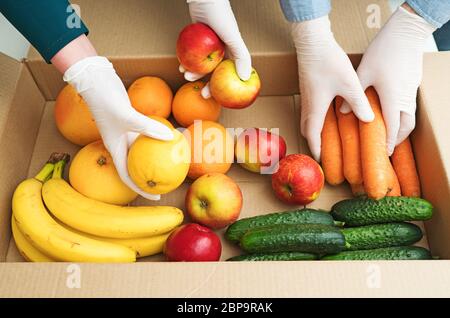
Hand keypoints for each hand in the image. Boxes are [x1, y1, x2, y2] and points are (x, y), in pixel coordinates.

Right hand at [63, 56, 173, 200]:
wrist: (95, 79)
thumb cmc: (105, 100)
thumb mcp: (127, 116)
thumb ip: (148, 127)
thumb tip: (171, 138)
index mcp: (115, 149)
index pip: (128, 176)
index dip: (141, 189)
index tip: (156, 196)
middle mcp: (120, 144)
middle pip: (136, 166)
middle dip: (150, 176)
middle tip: (169, 181)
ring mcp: (125, 132)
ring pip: (143, 150)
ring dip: (156, 155)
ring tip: (174, 161)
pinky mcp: (131, 121)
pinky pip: (147, 134)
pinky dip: (158, 136)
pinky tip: (172, 136)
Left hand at [181, 0, 251, 97]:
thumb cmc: (221, 17)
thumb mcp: (234, 38)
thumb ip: (242, 57)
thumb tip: (245, 78)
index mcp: (233, 52)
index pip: (229, 75)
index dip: (223, 87)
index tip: (216, 96)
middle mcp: (222, 50)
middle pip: (215, 73)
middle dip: (207, 84)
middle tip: (201, 93)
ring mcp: (209, 45)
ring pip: (202, 65)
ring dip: (194, 73)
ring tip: (185, 76)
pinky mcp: (198, 39)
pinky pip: (192, 55)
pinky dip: (187, 61)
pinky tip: (180, 66)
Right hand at [292, 15, 373, 160]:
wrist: (312, 43)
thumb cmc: (328, 63)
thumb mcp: (349, 84)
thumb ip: (359, 103)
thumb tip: (369, 120)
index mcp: (316, 109)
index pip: (313, 136)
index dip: (317, 150)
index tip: (321, 161)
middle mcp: (309, 106)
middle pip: (307, 130)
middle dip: (314, 143)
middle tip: (324, 152)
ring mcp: (307, 98)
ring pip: (307, 121)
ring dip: (314, 132)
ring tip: (325, 139)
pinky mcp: (308, 90)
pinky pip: (309, 112)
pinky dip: (315, 121)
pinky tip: (327, 117)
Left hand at [341, 6, 435, 154]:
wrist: (405, 33)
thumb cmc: (383, 53)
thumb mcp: (363, 74)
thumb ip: (354, 96)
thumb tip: (343, 112)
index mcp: (393, 99)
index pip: (393, 128)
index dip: (389, 142)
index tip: (384, 153)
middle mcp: (405, 98)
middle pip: (406, 126)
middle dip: (398, 138)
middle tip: (388, 146)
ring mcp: (411, 91)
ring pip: (410, 116)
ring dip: (401, 127)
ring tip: (389, 132)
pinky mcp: (412, 83)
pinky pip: (409, 105)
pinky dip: (402, 114)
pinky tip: (390, 111)